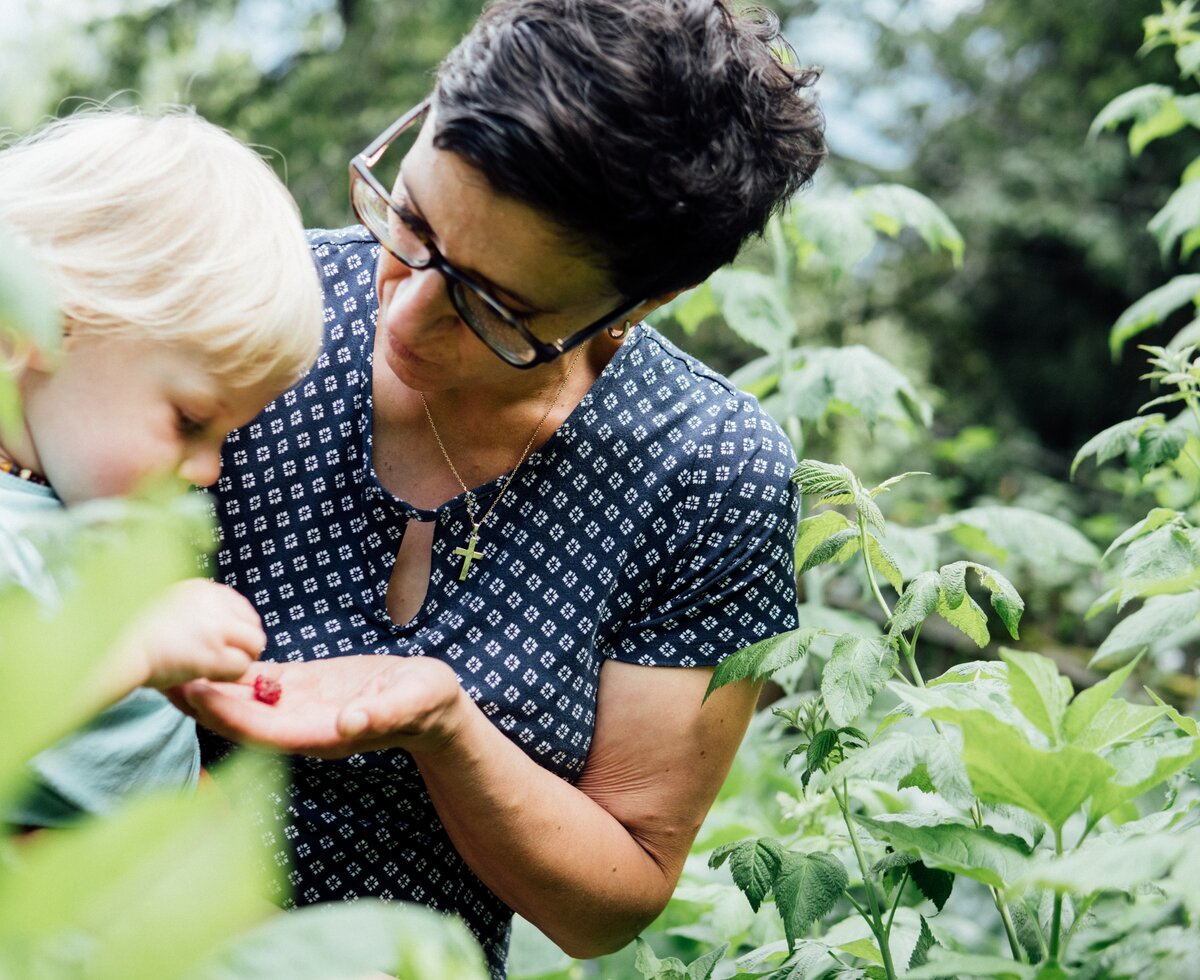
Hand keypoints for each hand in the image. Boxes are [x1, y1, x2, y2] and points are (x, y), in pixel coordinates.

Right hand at [117, 579, 265, 688]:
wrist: (111, 648)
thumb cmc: (126, 633)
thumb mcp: (162, 605)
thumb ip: (190, 610)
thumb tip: (209, 626)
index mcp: (201, 589)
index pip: (240, 606)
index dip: (236, 628)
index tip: (224, 643)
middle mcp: (213, 602)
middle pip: (253, 624)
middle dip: (244, 644)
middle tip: (225, 661)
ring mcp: (215, 627)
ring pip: (254, 644)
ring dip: (241, 659)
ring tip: (217, 670)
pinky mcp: (212, 653)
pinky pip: (241, 666)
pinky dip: (230, 675)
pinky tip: (209, 677)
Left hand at [171, 655, 466, 758]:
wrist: (432, 704)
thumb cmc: (428, 703)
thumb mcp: (413, 702)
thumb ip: (381, 714)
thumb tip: (348, 723)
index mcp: (322, 733)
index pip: (263, 729)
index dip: (226, 713)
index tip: (195, 692)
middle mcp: (300, 725)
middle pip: (239, 717)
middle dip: (200, 699)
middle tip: (161, 670)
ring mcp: (297, 708)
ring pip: (241, 699)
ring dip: (207, 683)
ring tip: (169, 655)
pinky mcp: (301, 688)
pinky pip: (257, 681)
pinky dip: (231, 669)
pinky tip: (205, 649)